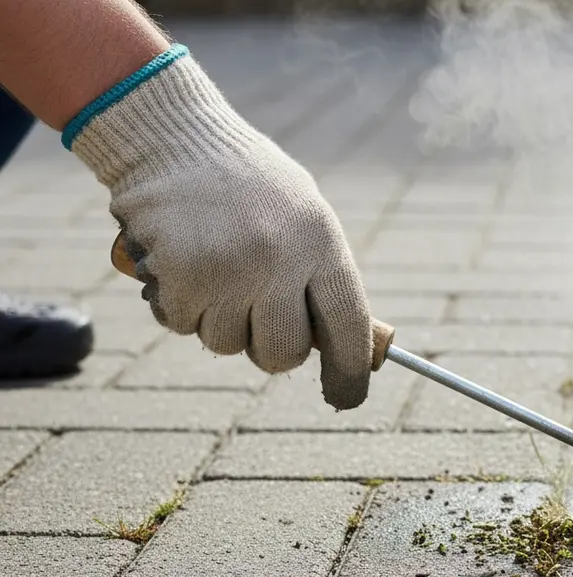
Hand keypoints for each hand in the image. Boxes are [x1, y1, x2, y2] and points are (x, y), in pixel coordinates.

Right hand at [68, 49, 372, 410]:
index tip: (347, 397)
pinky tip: (183, 262)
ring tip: (215, 267)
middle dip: (271, 350)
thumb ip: (322, 277)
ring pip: (227, 344)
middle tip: (258, 317)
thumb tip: (349, 347)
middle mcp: (280, 261)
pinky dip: (180, 304)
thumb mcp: (305, 217)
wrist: (174, 136)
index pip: (349, 327)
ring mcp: (228, 271)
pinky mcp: (179, 277)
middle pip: (284, 354)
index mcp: (322, 244)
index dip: (350, 372)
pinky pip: (183, 325)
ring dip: (219, 320)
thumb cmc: (248, 183)